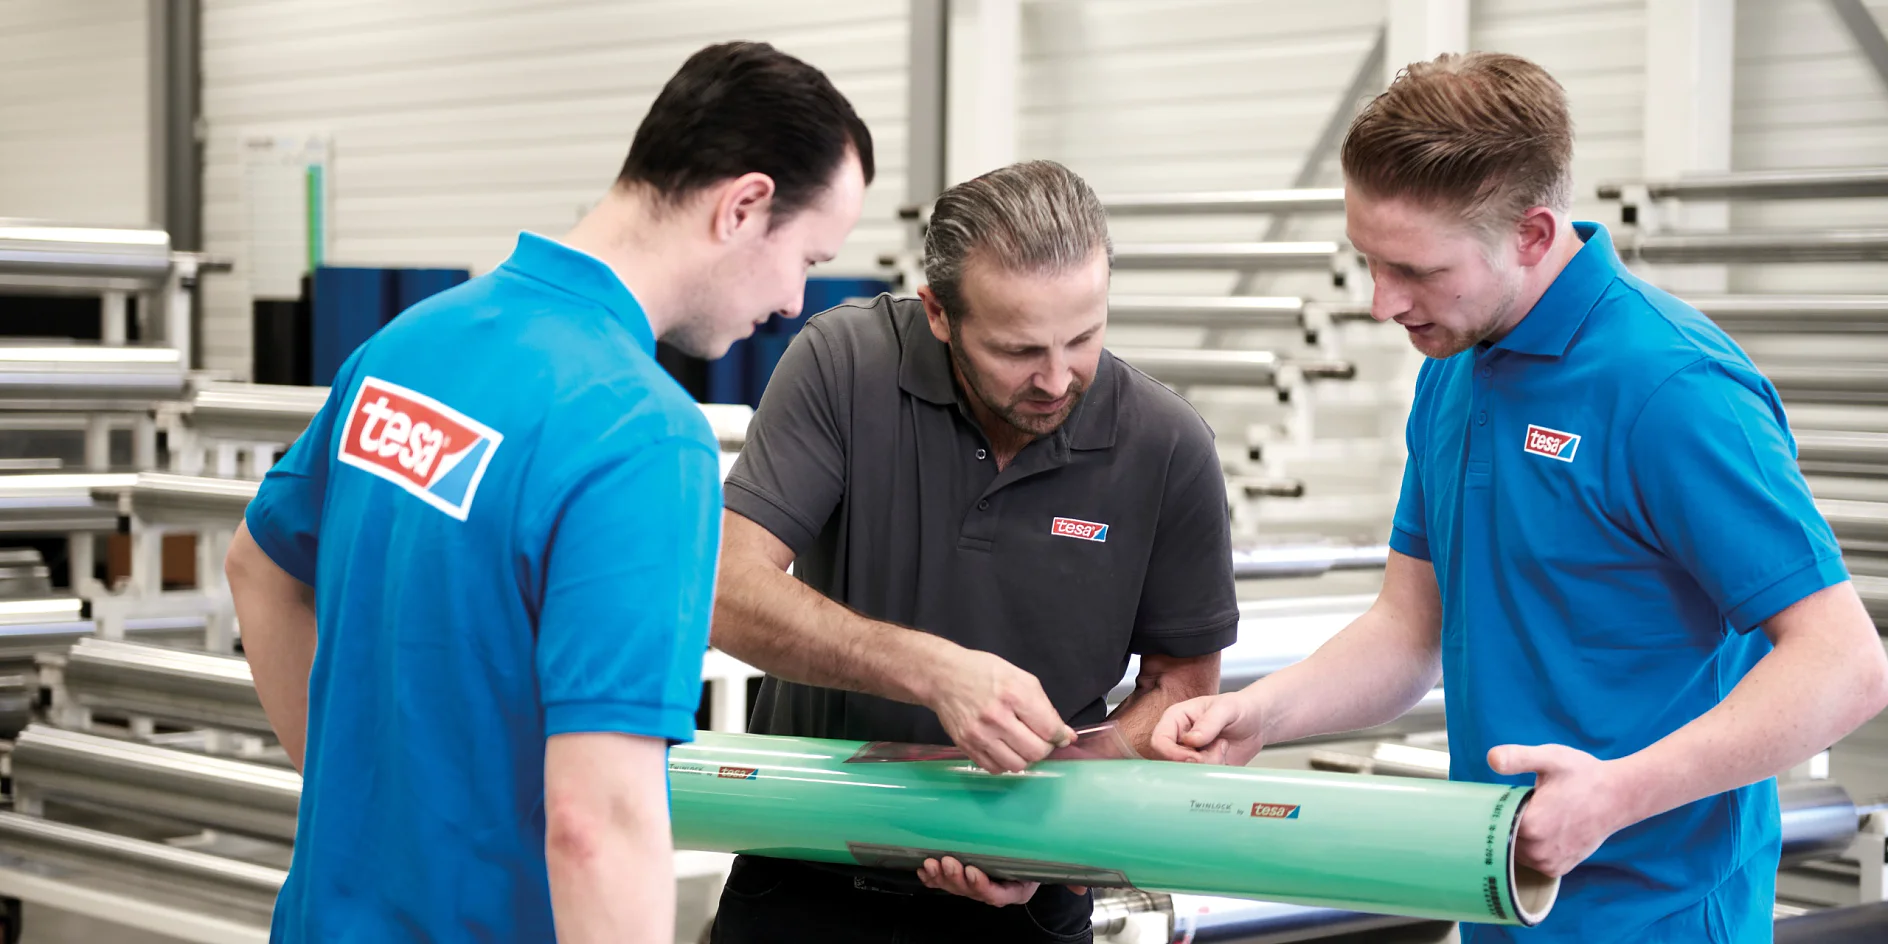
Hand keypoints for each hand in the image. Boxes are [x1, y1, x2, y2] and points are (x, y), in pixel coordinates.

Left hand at [917, 856, 1038, 905]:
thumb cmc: (1037, 850)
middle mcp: (995, 892)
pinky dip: (933, 879)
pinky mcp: (965, 880)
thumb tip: (1038, 823)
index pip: (996, 894)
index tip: (973, 871)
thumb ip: (1034, 845)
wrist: (1033, 851)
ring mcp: (978, 887)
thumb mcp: (1040, 850)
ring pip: (956, 888)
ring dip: (941, 877)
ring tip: (930, 864)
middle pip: (971, 892)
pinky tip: (923, 870)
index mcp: (1016, 890)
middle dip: (955, 878)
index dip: (982, 886)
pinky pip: (946, 884)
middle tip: (946, 861)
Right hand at [926, 649, 1074, 773]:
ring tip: (1021, 744)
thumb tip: (1066, 736)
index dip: (1059, 736)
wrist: (943, 677)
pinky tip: (1004, 748)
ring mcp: (979, 735)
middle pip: (1036, 752)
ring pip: (1017, 765)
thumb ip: (1045, 708)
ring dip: (1025, 758)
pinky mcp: (966, 747)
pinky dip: (1005, 762)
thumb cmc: (985, 672)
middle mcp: (996, 718)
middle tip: (1039, 738)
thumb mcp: (1021, 678)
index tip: (1059, 735)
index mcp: (1014, 694)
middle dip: (1044, 748)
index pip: (1049, 729)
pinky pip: (996, 769)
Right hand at [1150, 693, 1264, 765]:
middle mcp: (1178, 739)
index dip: (1172, 753)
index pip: (1159, 741)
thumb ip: (1209, 722)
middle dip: (1196, 762)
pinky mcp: (1201, 769)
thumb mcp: (1227, 708)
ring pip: (1185, 774)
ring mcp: (1189, 755)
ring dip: (1208, 767)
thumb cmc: (1240, 708)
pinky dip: (1214, 775)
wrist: (1257, 723)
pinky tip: (1225, 758)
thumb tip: (1191, 740)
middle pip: (1170, 762)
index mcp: (1175, 719)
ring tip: (1222, 749)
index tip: (1194, 757)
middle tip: (1217, 750)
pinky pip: (1200, 781)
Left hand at [1489, 743, 1637, 877]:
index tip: (1500, 798)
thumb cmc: (1583, 775)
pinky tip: (1541, 830)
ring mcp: (1549, 863)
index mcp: (1530, 826)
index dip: (1493, 809)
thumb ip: (1518, 757)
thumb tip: (1492, 758)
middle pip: (1501, 839)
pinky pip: (1531, 862)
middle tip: (1519, 804)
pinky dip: (1531, 848)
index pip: (1492, 823)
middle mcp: (1538, 851)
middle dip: (1505, 823)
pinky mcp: (1559, 868)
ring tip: (1534, 816)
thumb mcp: (1550, 759)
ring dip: (1517, 837)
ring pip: (1514, 852)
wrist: (1618, 796)